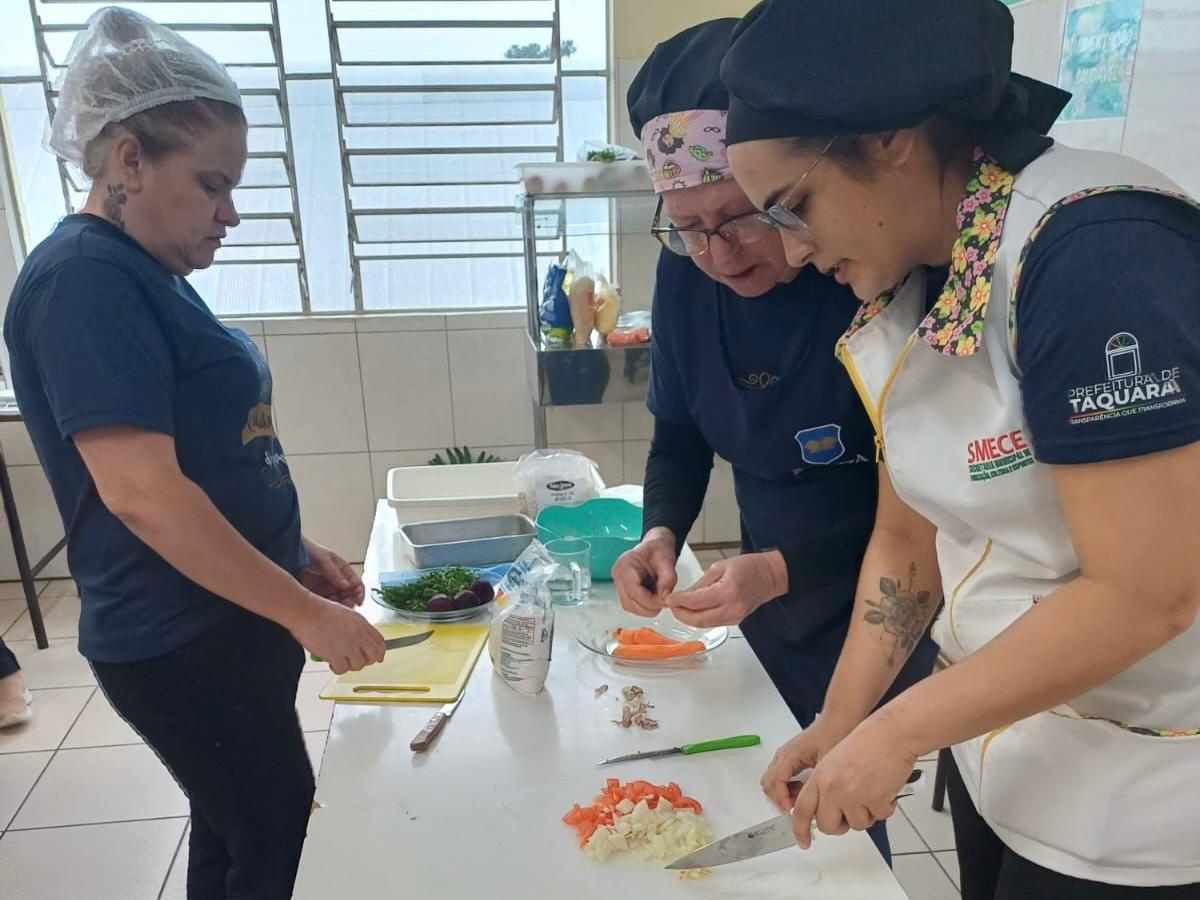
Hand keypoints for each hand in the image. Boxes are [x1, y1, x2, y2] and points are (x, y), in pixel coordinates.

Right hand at [290, 596, 385, 674]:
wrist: (307, 612)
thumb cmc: (320, 611)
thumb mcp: (346, 614)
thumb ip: (355, 628)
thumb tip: (357, 641)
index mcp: (362, 624)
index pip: (380, 642)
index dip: (380, 652)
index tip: (377, 657)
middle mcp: (358, 635)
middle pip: (373, 656)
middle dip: (366, 661)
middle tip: (356, 661)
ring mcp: (348, 646)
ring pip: (359, 665)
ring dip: (350, 665)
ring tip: (340, 660)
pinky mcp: (336, 655)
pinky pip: (343, 669)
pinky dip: (337, 668)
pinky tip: (331, 663)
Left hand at [301, 537, 363, 607]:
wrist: (290, 553)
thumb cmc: (309, 551)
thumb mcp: (323, 559)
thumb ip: (334, 572)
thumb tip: (347, 585)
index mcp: (343, 571)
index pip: (357, 584)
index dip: (360, 593)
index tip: (358, 601)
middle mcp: (337, 581)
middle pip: (349, 596)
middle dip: (349, 603)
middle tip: (345, 609)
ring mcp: (327, 589)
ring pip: (338, 602)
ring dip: (338, 608)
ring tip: (334, 611)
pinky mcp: (317, 595)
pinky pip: (326, 604)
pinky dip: (327, 609)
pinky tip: (324, 610)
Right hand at [612, 527, 678, 616]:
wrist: (655, 548)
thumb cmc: (659, 550)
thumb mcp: (667, 561)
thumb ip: (668, 579)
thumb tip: (665, 596)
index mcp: (626, 563)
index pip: (633, 590)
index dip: (650, 600)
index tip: (664, 601)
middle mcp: (619, 573)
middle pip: (629, 601)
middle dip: (649, 607)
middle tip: (664, 602)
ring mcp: (618, 582)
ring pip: (629, 606)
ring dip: (646, 609)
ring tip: (659, 599)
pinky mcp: (623, 589)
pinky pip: (631, 604)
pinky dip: (643, 606)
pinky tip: (653, 599)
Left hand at [664, 551, 786, 627]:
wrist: (769, 576)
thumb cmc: (748, 567)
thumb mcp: (719, 567)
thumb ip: (700, 584)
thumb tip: (683, 595)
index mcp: (728, 592)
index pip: (696, 602)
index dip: (679, 601)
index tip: (668, 598)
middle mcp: (732, 608)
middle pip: (698, 619)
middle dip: (680, 614)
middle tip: (671, 605)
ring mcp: (735, 617)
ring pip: (704, 624)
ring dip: (688, 618)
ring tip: (678, 608)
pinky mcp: (736, 621)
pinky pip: (713, 623)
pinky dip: (700, 619)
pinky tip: (693, 611)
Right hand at [761, 712, 857, 812]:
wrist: (839, 719)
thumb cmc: (834, 733)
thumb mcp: (827, 763)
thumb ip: (816, 786)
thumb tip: (812, 807)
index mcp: (789, 755)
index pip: (775, 782)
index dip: (782, 799)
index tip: (792, 810)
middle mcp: (783, 755)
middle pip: (768, 783)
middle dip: (779, 798)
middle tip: (797, 808)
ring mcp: (785, 756)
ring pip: (772, 781)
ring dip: (782, 793)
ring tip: (802, 797)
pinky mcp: (791, 758)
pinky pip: (780, 777)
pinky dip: (787, 788)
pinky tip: (803, 788)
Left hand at [789, 712, 918, 848]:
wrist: (891, 733)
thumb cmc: (867, 742)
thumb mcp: (833, 761)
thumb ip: (825, 785)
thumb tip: (824, 809)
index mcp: (820, 777)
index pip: (802, 810)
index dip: (800, 829)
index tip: (803, 841)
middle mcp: (833, 788)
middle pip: (828, 826)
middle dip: (840, 824)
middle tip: (850, 812)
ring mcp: (853, 795)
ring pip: (856, 824)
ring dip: (867, 813)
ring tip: (872, 790)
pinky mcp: (875, 800)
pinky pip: (879, 817)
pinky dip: (885, 807)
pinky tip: (885, 789)